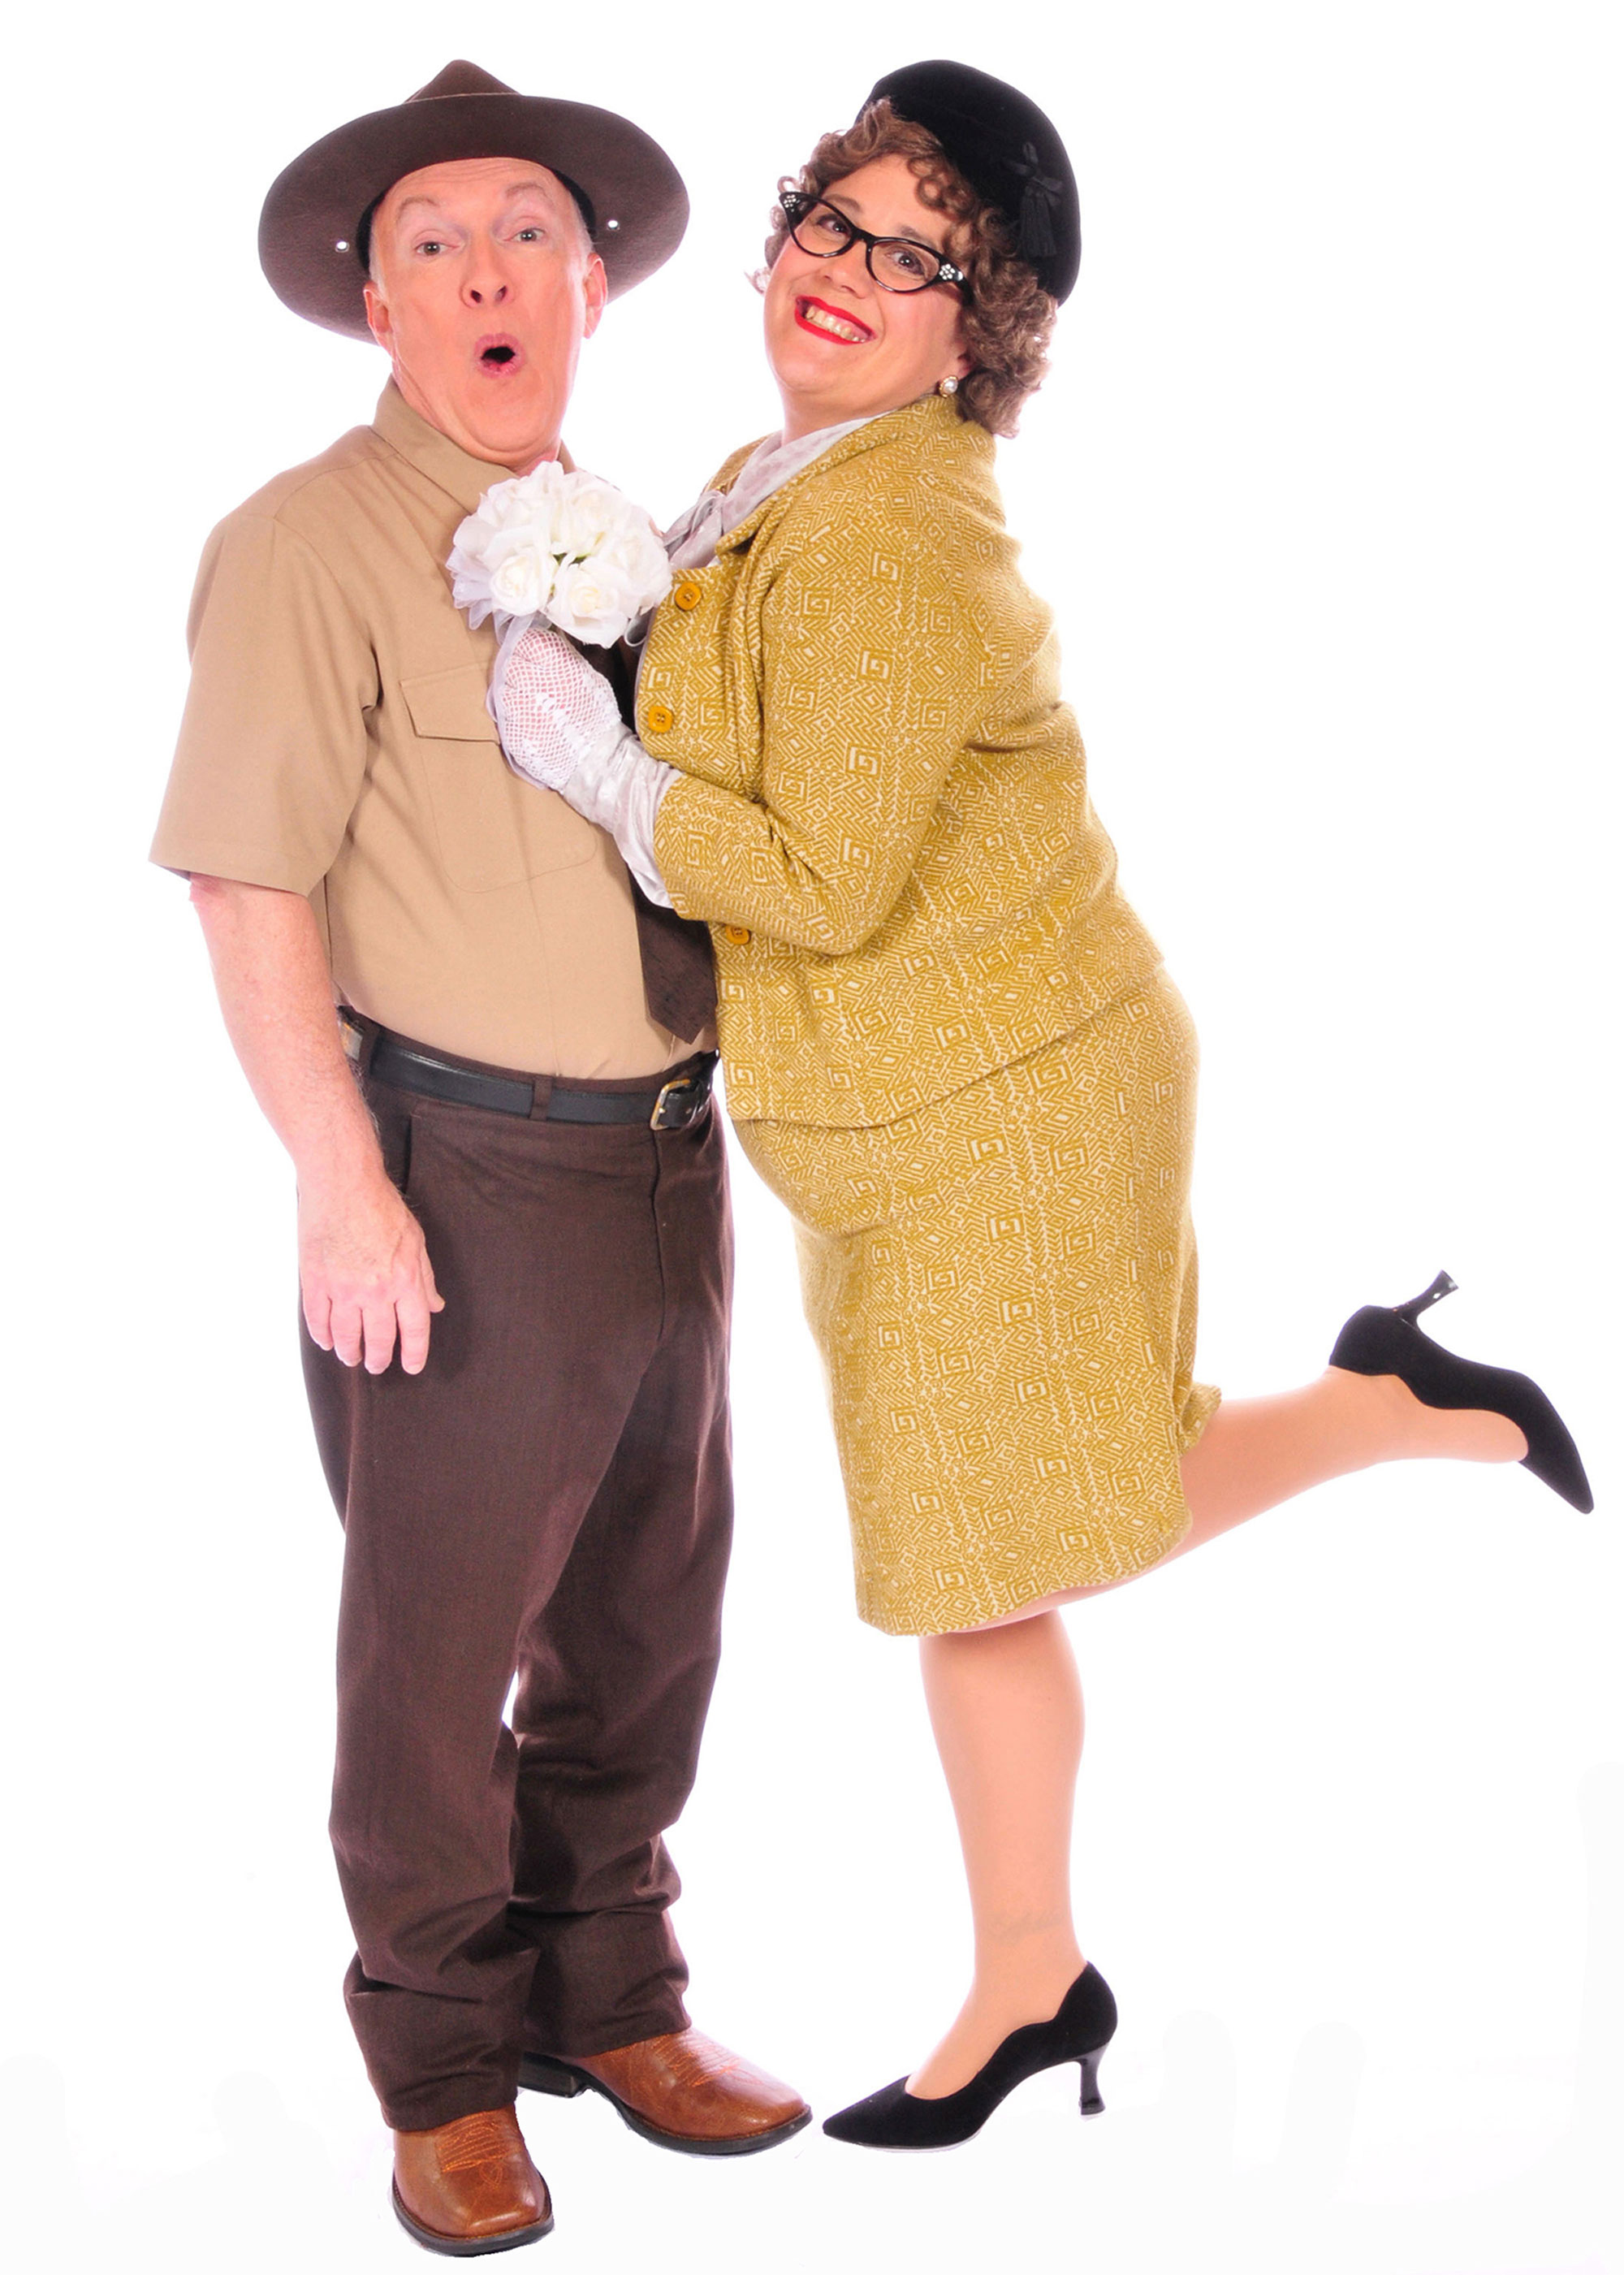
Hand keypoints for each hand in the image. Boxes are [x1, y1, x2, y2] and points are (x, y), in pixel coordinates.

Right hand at [298, 1169, 444, 1374]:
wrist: (343, 1184)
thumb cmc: (382, 1207)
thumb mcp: (415, 1240)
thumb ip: (424, 1277)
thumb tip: (434, 1305)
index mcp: (406, 1280)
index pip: (415, 1329)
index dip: (415, 1353)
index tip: (412, 1366)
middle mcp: (376, 1291)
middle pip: (380, 1339)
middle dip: (380, 1359)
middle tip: (377, 1366)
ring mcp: (343, 1289)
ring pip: (347, 1336)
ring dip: (350, 1352)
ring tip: (352, 1358)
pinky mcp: (315, 1281)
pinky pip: (318, 1319)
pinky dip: (323, 1335)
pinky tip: (327, 1342)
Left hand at [493, 625, 626, 793]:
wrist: (596, 760)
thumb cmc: (597, 718)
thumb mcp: (590, 678)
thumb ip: (565, 657)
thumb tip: (547, 638)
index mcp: (558, 665)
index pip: (526, 642)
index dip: (527, 649)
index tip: (532, 658)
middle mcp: (537, 683)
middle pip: (510, 665)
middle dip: (519, 673)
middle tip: (532, 686)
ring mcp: (522, 709)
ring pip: (503, 691)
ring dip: (513, 696)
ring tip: (532, 706)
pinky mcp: (513, 732)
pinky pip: (503, 717)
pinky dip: (514, 718)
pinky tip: (531, 723)